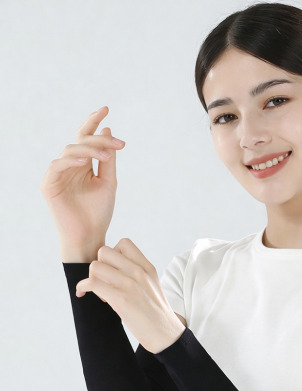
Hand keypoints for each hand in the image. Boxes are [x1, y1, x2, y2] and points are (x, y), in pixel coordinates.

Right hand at [40, 106, 124, 260]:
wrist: (90, 236)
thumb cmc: (99, 212)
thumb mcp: (109, 182)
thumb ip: (108, 158)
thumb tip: (108, 130)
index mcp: (83, 164)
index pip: (86, 138)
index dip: (93, 122)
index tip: (106, 108)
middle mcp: (70, 166)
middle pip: (81, 142)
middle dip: (100, 139)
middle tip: (118, 144)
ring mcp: (58, 174)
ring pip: (70, 150)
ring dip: (90, 149)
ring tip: (107, 155)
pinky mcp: (49, 185)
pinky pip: (57, 165)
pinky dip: (71, 160)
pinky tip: (85, 162)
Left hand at [74, 238, 185, 353]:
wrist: (165, 334)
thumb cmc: (156, 314)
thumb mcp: (152, 285)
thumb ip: (137, 273)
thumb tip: (113, 268)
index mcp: (147, 267)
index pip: (123, 243)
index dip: (112, 254)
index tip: (113, 270)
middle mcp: (139, 272)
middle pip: (104, 252)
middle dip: (99, 265)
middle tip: (104, 282)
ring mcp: (131, 285)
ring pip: (95, 266)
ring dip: (91, 278)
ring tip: (100, 292)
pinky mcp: (121, 299)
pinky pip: (92, 283)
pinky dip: (82, 288)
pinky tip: (83, 294)